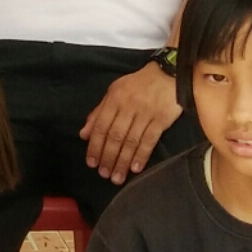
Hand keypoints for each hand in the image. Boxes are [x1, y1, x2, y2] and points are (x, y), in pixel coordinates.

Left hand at [81, 63, 180, 182]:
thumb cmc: (138, 84)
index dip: (95, 146)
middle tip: (104, 174)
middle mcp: (128, 106)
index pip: (101, 126)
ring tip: (117, 177)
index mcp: (115, 99)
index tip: (92, 163)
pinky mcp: (161, 119)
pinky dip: (141, 155)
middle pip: (115, 136)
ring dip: (123, 161)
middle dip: (108, 157)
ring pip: (131, 141)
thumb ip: (98, 112)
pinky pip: (149, 140)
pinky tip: (136, 168)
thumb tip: (83, 134)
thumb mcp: (115, 92)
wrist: (168, 74)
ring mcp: (146, 113)